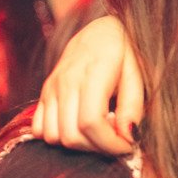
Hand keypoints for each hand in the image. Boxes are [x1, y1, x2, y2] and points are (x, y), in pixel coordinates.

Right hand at [32, 16, 143, 153]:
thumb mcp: (138, 76)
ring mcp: (51, 87)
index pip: (91, 123)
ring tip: (100, 131)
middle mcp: (66, 80)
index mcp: (92, 73)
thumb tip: (128, 138)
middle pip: (72, 135)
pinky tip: (81, 127)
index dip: (111, 144)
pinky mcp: (44, 92)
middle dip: (98, 148)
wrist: (101, 30)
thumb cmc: (126, 54)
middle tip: (117, 139)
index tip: (128, 145)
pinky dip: (60, 137)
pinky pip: (40, 130)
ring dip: (80, 145)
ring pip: (54, 137)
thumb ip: (133, 108)